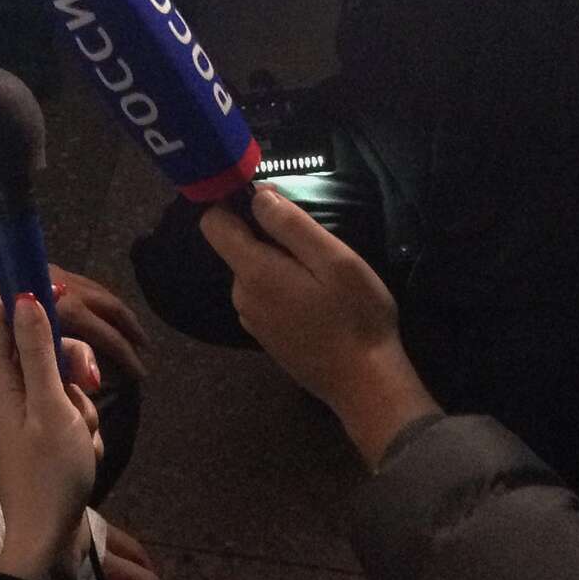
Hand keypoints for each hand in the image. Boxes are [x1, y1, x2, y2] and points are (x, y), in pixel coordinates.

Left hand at [0, 297, 102, 579]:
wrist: (49, 541)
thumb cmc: (49, 472)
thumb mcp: (50, 405)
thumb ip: (38, 350)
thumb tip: (24, 298)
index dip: (25, 302)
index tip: (62, 300)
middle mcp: (2, 395)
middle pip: (37, 350)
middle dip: (70, 364)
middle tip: (90, 382)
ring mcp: (20, 419)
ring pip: (58, 383)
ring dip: (80, 402)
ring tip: (83, 435)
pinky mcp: (37, 440)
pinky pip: (63, 413)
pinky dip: (78, 426)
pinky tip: (85, 451)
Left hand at [50, 266, 149, 381]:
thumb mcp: (31, 352)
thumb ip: (66, 362)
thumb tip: (96, 375)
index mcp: (67, 310)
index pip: (108, 335)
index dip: (127, 356)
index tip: (142, 374)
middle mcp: (68, 287)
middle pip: (111, 306)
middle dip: (131, 327)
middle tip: (145, 347)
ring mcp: (58, 274)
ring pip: (100, 291)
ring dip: (117, 311)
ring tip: (128, 328)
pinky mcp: (47, 268)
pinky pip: (85, 284)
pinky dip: (98, 299)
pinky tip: (98, 310)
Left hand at [200, 188, 440, 469]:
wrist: (365, 385)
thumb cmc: (355, 315)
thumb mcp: (334, 259)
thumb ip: (291, 225)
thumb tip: (257, 195)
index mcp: (253, 272)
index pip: (213, 223)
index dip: (233, 203)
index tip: (269, 202)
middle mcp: (241, 295)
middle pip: (238, 247)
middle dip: (268, 237)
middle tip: (316, 247)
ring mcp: (252, 320)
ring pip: (254, 272)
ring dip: (280, 265)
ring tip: (322, 277)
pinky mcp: (267, 337)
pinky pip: (265, 297)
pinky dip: (284, 289)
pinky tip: (317, 302)